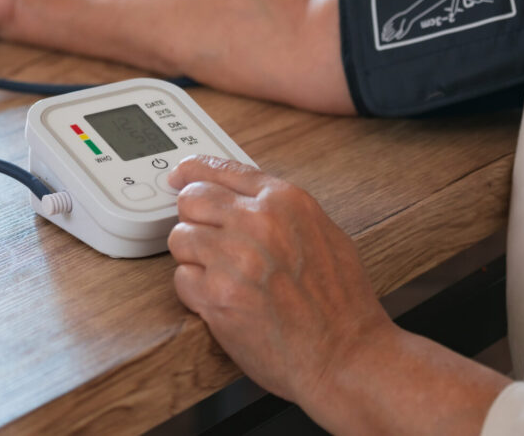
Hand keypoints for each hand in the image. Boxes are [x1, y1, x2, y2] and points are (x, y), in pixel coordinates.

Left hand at [167, 156, 393, 407]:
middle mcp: (257, 222)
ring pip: (180, 237)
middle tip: (206, 238)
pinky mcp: (216, 297)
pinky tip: (222, 300)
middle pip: (192, 198)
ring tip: (221, 276)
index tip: (178, 175)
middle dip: (194, 217)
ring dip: (193, 256)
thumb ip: (281, 210)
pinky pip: (181, 279)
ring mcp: (233, 258)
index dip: (193, 171)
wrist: (345, 354)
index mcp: (285, 201)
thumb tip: (244, 200)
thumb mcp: (324, 233)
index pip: (222, 169)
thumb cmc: (341, 302)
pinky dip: (195, 291)